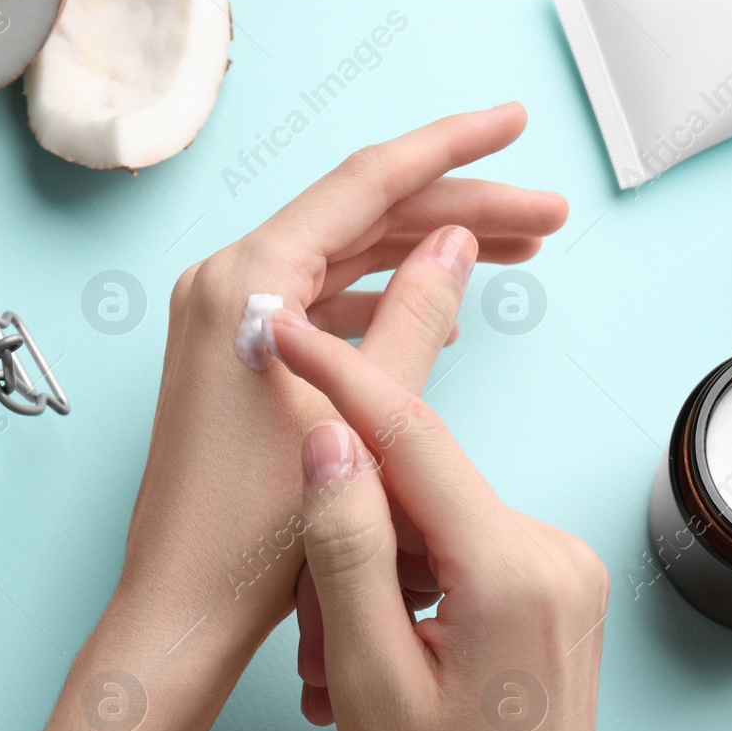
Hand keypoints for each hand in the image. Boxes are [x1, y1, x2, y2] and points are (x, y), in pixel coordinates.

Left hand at [119, 104, 566, 683]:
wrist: (185, 607)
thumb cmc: (255, 534)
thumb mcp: (358, 422)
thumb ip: (415, 322)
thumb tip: (459, 241)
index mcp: (247, 283)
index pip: (366, 183)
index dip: (451, 148)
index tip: (514, 123)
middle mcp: (227, 285)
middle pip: (362, 217)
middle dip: (459, 209)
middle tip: (546, 215)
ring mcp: (227, 320)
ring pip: (346, 258)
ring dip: (428, 254)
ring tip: (517, 252)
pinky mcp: (236, 357)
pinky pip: (321, 304)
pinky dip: (383, 303)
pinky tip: (441, 314)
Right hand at [268, 314, 675, 730]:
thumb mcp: (369, 680)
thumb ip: (348, 548)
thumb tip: (330, 439)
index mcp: (515, 570)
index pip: (412, 436)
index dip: (336, 374)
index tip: (281, 328)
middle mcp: (557, 556)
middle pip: (423, 485)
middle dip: (346, 531)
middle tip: (303, 630)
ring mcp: (564, 576)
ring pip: (436, 525)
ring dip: (372, 575)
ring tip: (337, 674)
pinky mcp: (555, 596)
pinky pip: (463, 556)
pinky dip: (407, 591)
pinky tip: (379, 661)